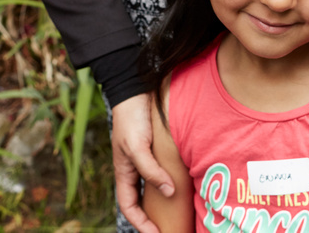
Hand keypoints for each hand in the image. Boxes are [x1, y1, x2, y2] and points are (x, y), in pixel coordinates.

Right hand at [113, 93, 173, 232]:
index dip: (141, 224)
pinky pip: (163, 171)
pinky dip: (171, 180)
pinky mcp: (155, 149)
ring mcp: (144, 159)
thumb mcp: (137, 146)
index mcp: (123, 172)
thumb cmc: (132, 118)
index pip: (129, 208)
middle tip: (170, 228)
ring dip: (163, 201)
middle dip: (152, 218)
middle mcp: (133, 168)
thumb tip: (168, 192)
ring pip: (153, 187)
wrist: (135, 90)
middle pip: (141, 202)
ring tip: (180, 212)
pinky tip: (185, 183)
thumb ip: (151, 170)